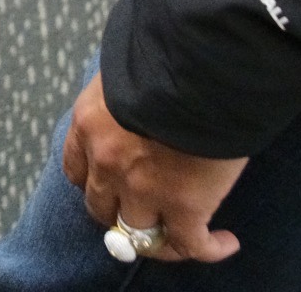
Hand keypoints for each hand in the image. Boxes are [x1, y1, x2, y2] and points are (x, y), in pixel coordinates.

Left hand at [61, 71, 247, 264]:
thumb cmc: (167, 51)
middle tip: (147, 212)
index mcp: (88, 124)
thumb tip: (135, 88)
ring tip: (186, 233)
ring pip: (139, 235)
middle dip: (121, 213)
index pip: (76, 171)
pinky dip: (207, 248)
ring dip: (161, 238)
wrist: (202, 63)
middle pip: (101, 208)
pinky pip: (189, 244)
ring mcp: (142, 188)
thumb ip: (122, 89)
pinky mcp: (183, 205)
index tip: (114, 186)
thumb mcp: (126, 65)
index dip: (97, 184)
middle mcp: (106, 161)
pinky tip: (224, 241)